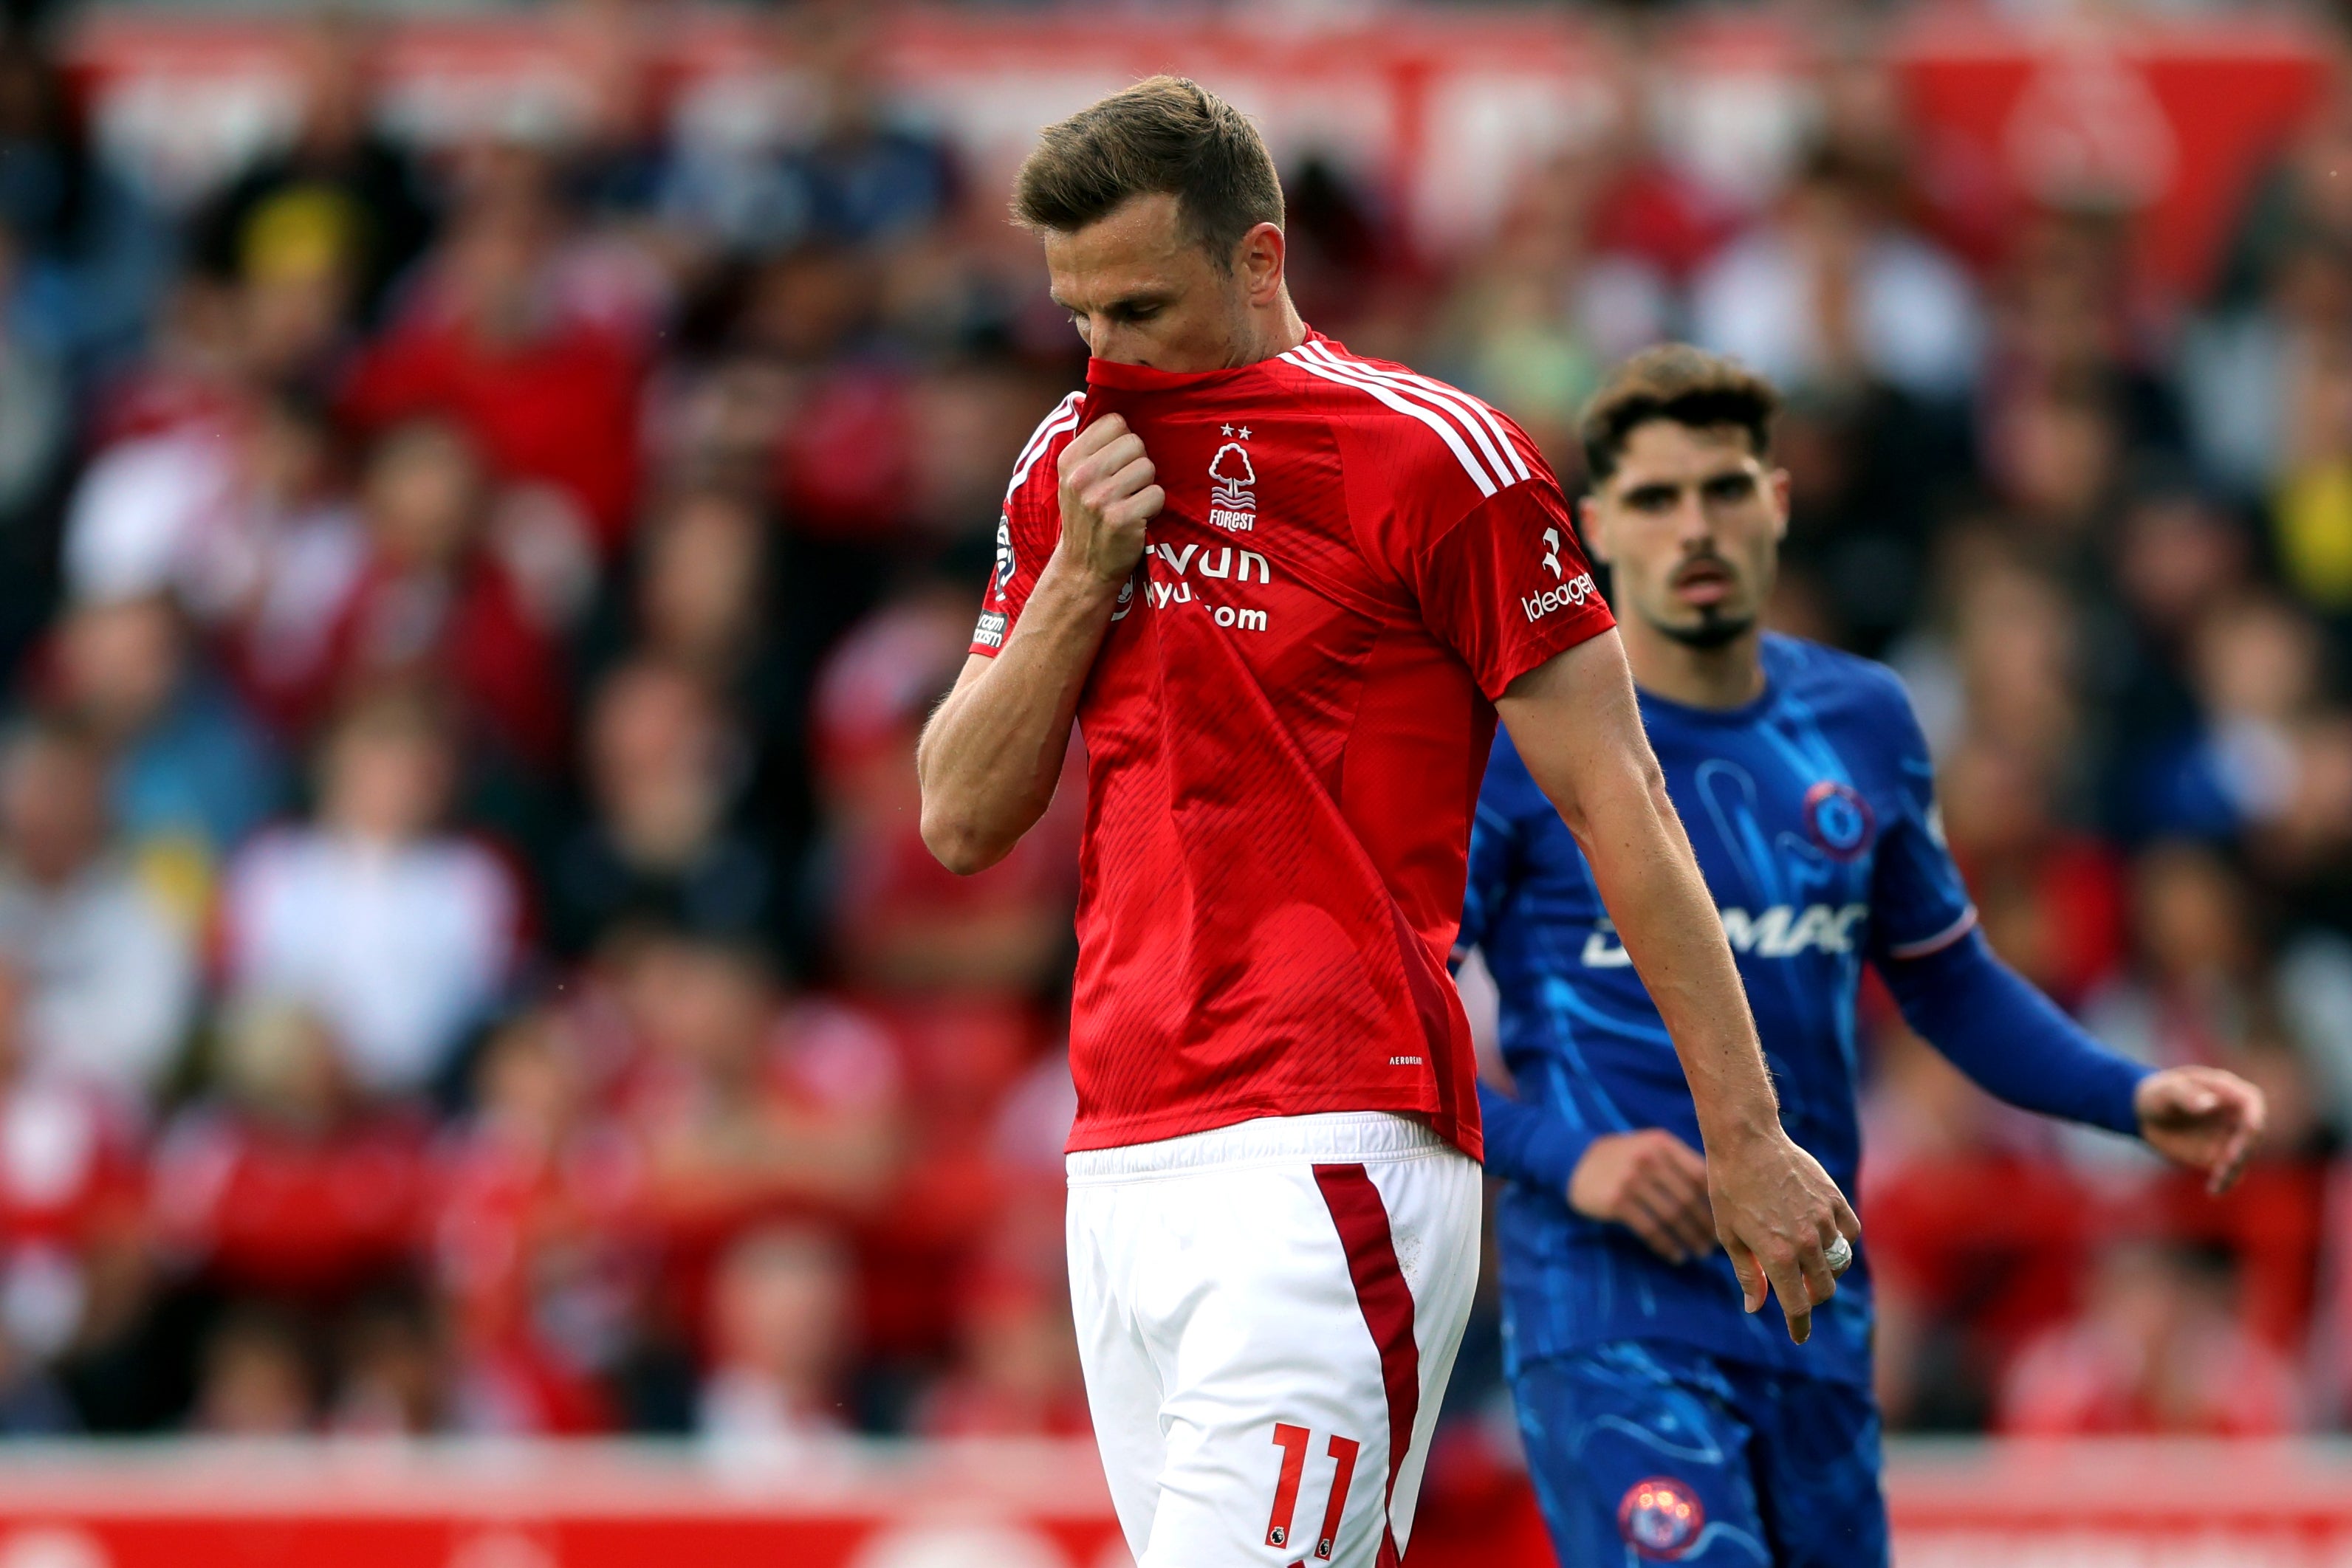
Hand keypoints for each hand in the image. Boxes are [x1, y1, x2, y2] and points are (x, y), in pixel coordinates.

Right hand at [1054, 414, 1162, 590]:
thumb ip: (1088, 444)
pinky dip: (1153, 508)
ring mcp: (1100, 498)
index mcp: (1069, 459)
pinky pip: (1157, 495)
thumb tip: (1090, 397)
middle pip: (1136, 443)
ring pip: (1148, 468)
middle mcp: (1081, 476)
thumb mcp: (1073, 477)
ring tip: (1130, 503)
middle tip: (1126, 488)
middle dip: (1138, 464)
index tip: (1117, 463)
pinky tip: (1137, 519)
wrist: (1083, 568)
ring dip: (1147, 486)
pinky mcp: (1121, 519)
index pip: (1115, 422)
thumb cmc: (1087, 516)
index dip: (1124, 441)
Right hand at [1569, 1130, 1713, 1264]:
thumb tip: (1718, 1198)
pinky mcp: (1616, 1201)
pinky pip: (1649, 1229)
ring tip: (1699, 1253)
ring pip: (1671, 1216)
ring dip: (1689, 1238)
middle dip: (1705, 1225)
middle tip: (1715, 1244)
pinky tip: (1676, 1256)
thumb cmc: (1624, 1158)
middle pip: (1687, 1198)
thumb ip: (1680, 1163)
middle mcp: (1648, 1158)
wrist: (1576, 1161)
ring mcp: (1631, 1180)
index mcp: (1662, 1143)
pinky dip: (1666, 1246)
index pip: (1699, 1174)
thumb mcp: (1650, 1147)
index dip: (1714, 1201)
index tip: (1724, 1221)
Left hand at [1706, 1126, 1858, 1345]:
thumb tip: (1756, 1307)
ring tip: (1808, 1263)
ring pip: (1840, 1263)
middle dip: (1811, 1298)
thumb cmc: (1729, 1188)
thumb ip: (1748, 1274)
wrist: (1746, 1141)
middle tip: (1797, 1292)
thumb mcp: (1730, 1235)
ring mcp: (1824, 1220)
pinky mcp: (1835, 1199)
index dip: (1800, 1326)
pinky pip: (1851, 1232)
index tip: (1800, 1336)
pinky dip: (1842, 1241)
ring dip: (1827, 1270)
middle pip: (1823, 1289)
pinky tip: (1825, 1237)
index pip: (1798, 1306)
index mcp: (1777, 1256)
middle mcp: (1806, 1242)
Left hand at [2136, 1066, 2266, 1193]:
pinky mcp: (2218, 1157)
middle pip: (2251, 1134)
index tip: (2250, 1130)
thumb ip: (2186, 1094)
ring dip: (2234, 1170)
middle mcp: (2234, 1116)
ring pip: (2242, 1157)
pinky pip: (2228, 1172)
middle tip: (2227, 1162)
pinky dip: (2225, 1182)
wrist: (2144, 1114)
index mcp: (2227, 1091)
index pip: (2252, 1103)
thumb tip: (2208, 1103)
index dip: (2254, 1116)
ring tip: (2216, 1184)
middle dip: (2244, 1149)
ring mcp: (2229, 1138)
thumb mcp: (2165, 1091)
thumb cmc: (2157, 1094)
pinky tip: (2214, 1191)